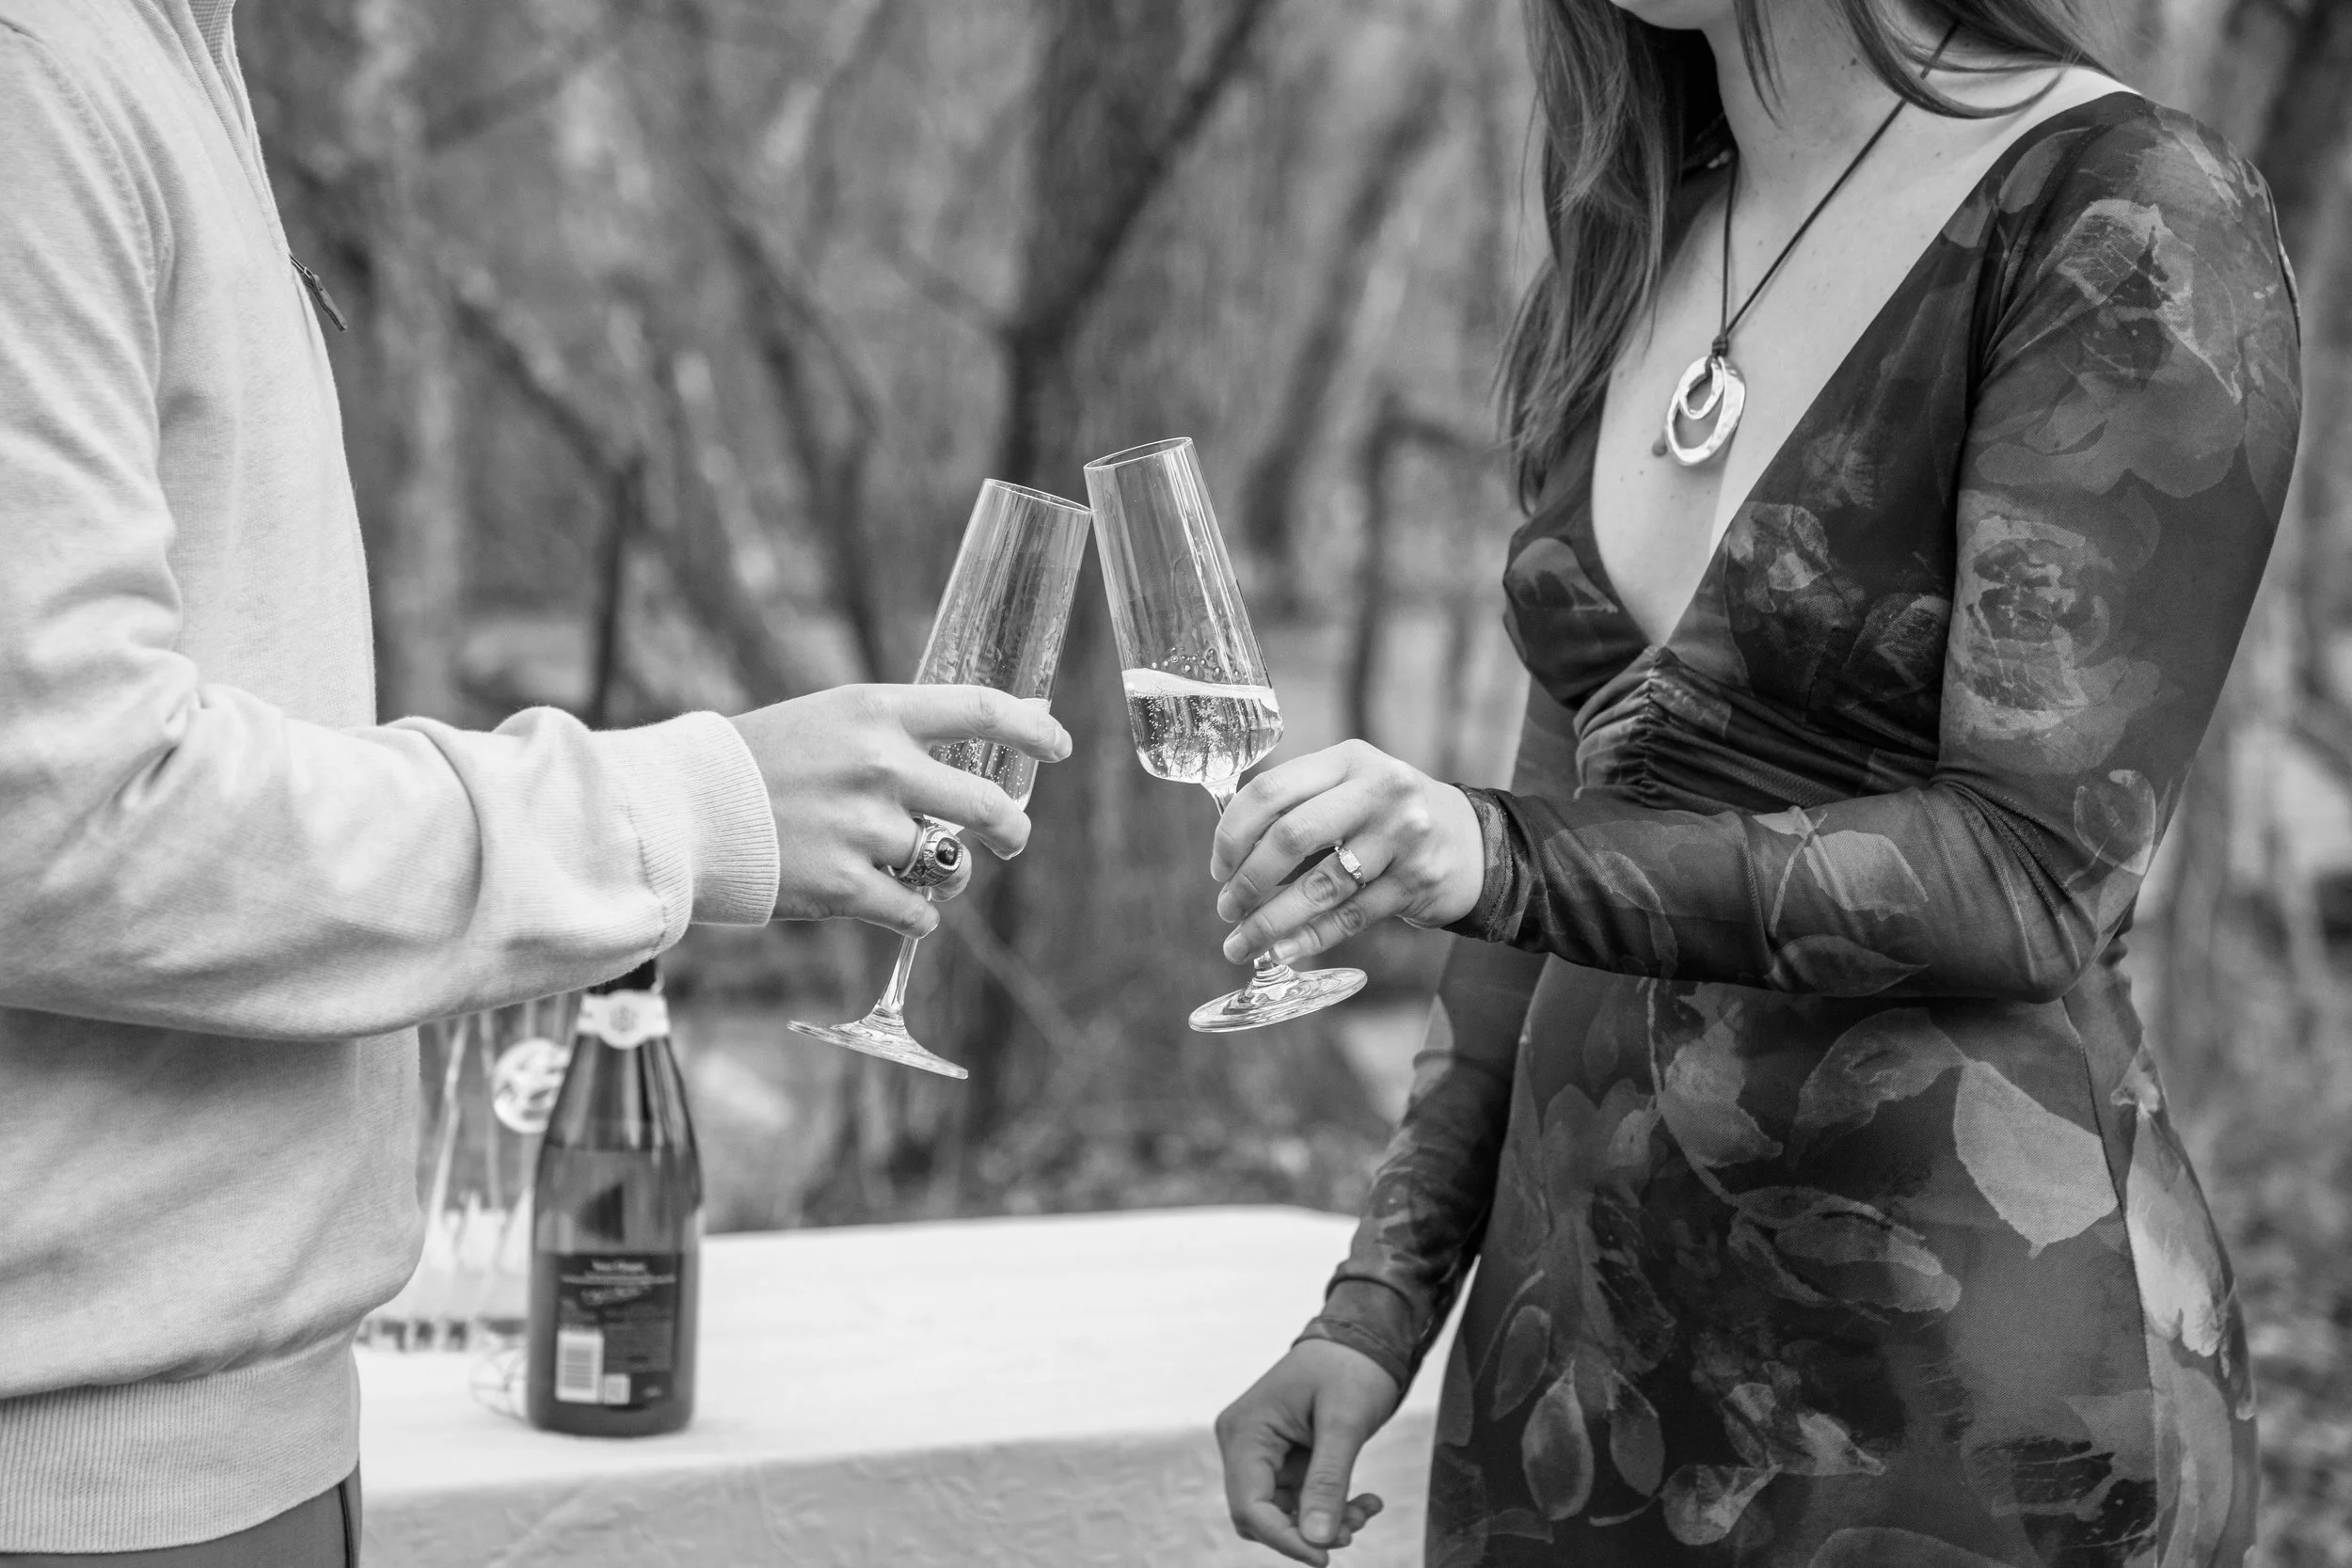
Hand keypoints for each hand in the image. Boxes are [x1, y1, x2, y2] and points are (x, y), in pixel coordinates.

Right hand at [729, 684, 1070, 938]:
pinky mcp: (845, 888)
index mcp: (875, 712)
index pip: (982, 711)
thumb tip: (995, 730)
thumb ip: (901, 732)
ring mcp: (864, 829)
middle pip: (987, 804)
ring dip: (943, 876)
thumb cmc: (754, 763)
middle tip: (1013, 838)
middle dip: (1013, 829)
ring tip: (910, 871)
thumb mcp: (830, 721)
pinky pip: (917, 915)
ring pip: (949, 867)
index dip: (1033, 729)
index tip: (1058, 744)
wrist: (678, 812)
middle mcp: (880, 766)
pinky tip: (897, 910)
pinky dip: (916, 918)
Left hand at [1211, 740, 1481, 966]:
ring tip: (1241, 942)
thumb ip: (1299, 803)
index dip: (1233, 834)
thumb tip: (1229, 853)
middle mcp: (1379, 791)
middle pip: (1290, 837)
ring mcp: (1403, 836)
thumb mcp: (1351, 786)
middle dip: (1248, 881)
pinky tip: (1280, 952)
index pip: (1270, 790)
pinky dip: (1308, 938)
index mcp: (1349, 760)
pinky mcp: (1417, 881)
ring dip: (1270, 921)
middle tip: (1228, 908)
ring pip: (1319, 887)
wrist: (1472, 840)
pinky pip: (1349, 917)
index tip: (1218, 867)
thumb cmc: (1388, 815)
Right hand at [1215, 1339, 1401, 1563]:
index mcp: (1245, 1431)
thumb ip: (1328, 1481)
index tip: (1325, 1557)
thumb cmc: (1350, 1367)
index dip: (1284, 1539)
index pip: (1250, 1506)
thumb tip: (1316, 1539)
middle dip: (1305, 1531)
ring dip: (1323, 1521)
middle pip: (1260, 1515)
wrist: (1363, 1337)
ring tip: (1365, 1509)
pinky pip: (1299, 1499)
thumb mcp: (1344, 1423)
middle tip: (1352, 1529)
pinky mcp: (1283, 1458)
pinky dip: (1330, 1506)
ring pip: (1282, 1513)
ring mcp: (1261, 1452)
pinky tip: (1365, 1500)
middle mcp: (1243, 1443)